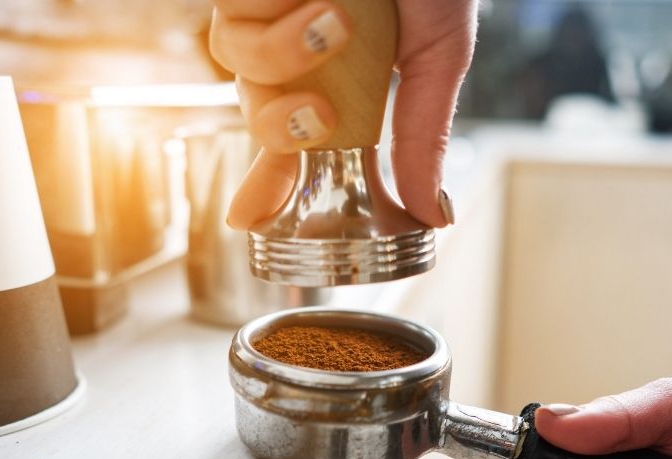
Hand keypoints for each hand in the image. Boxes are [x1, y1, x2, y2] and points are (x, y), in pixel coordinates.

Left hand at [209, 0, 475, 228]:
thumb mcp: (439, 55)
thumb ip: (424, 135)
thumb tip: (436, 215)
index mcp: (342, 75)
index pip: (298, 142)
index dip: (272, 184)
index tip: (250, 223)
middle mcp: (296, 46)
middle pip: (258, 116)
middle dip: (283, 127)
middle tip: (320, 116)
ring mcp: (265, 9)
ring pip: (239, 70)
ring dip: (287, 56)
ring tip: (336, 19)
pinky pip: (232, 22)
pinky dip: (278, 14)